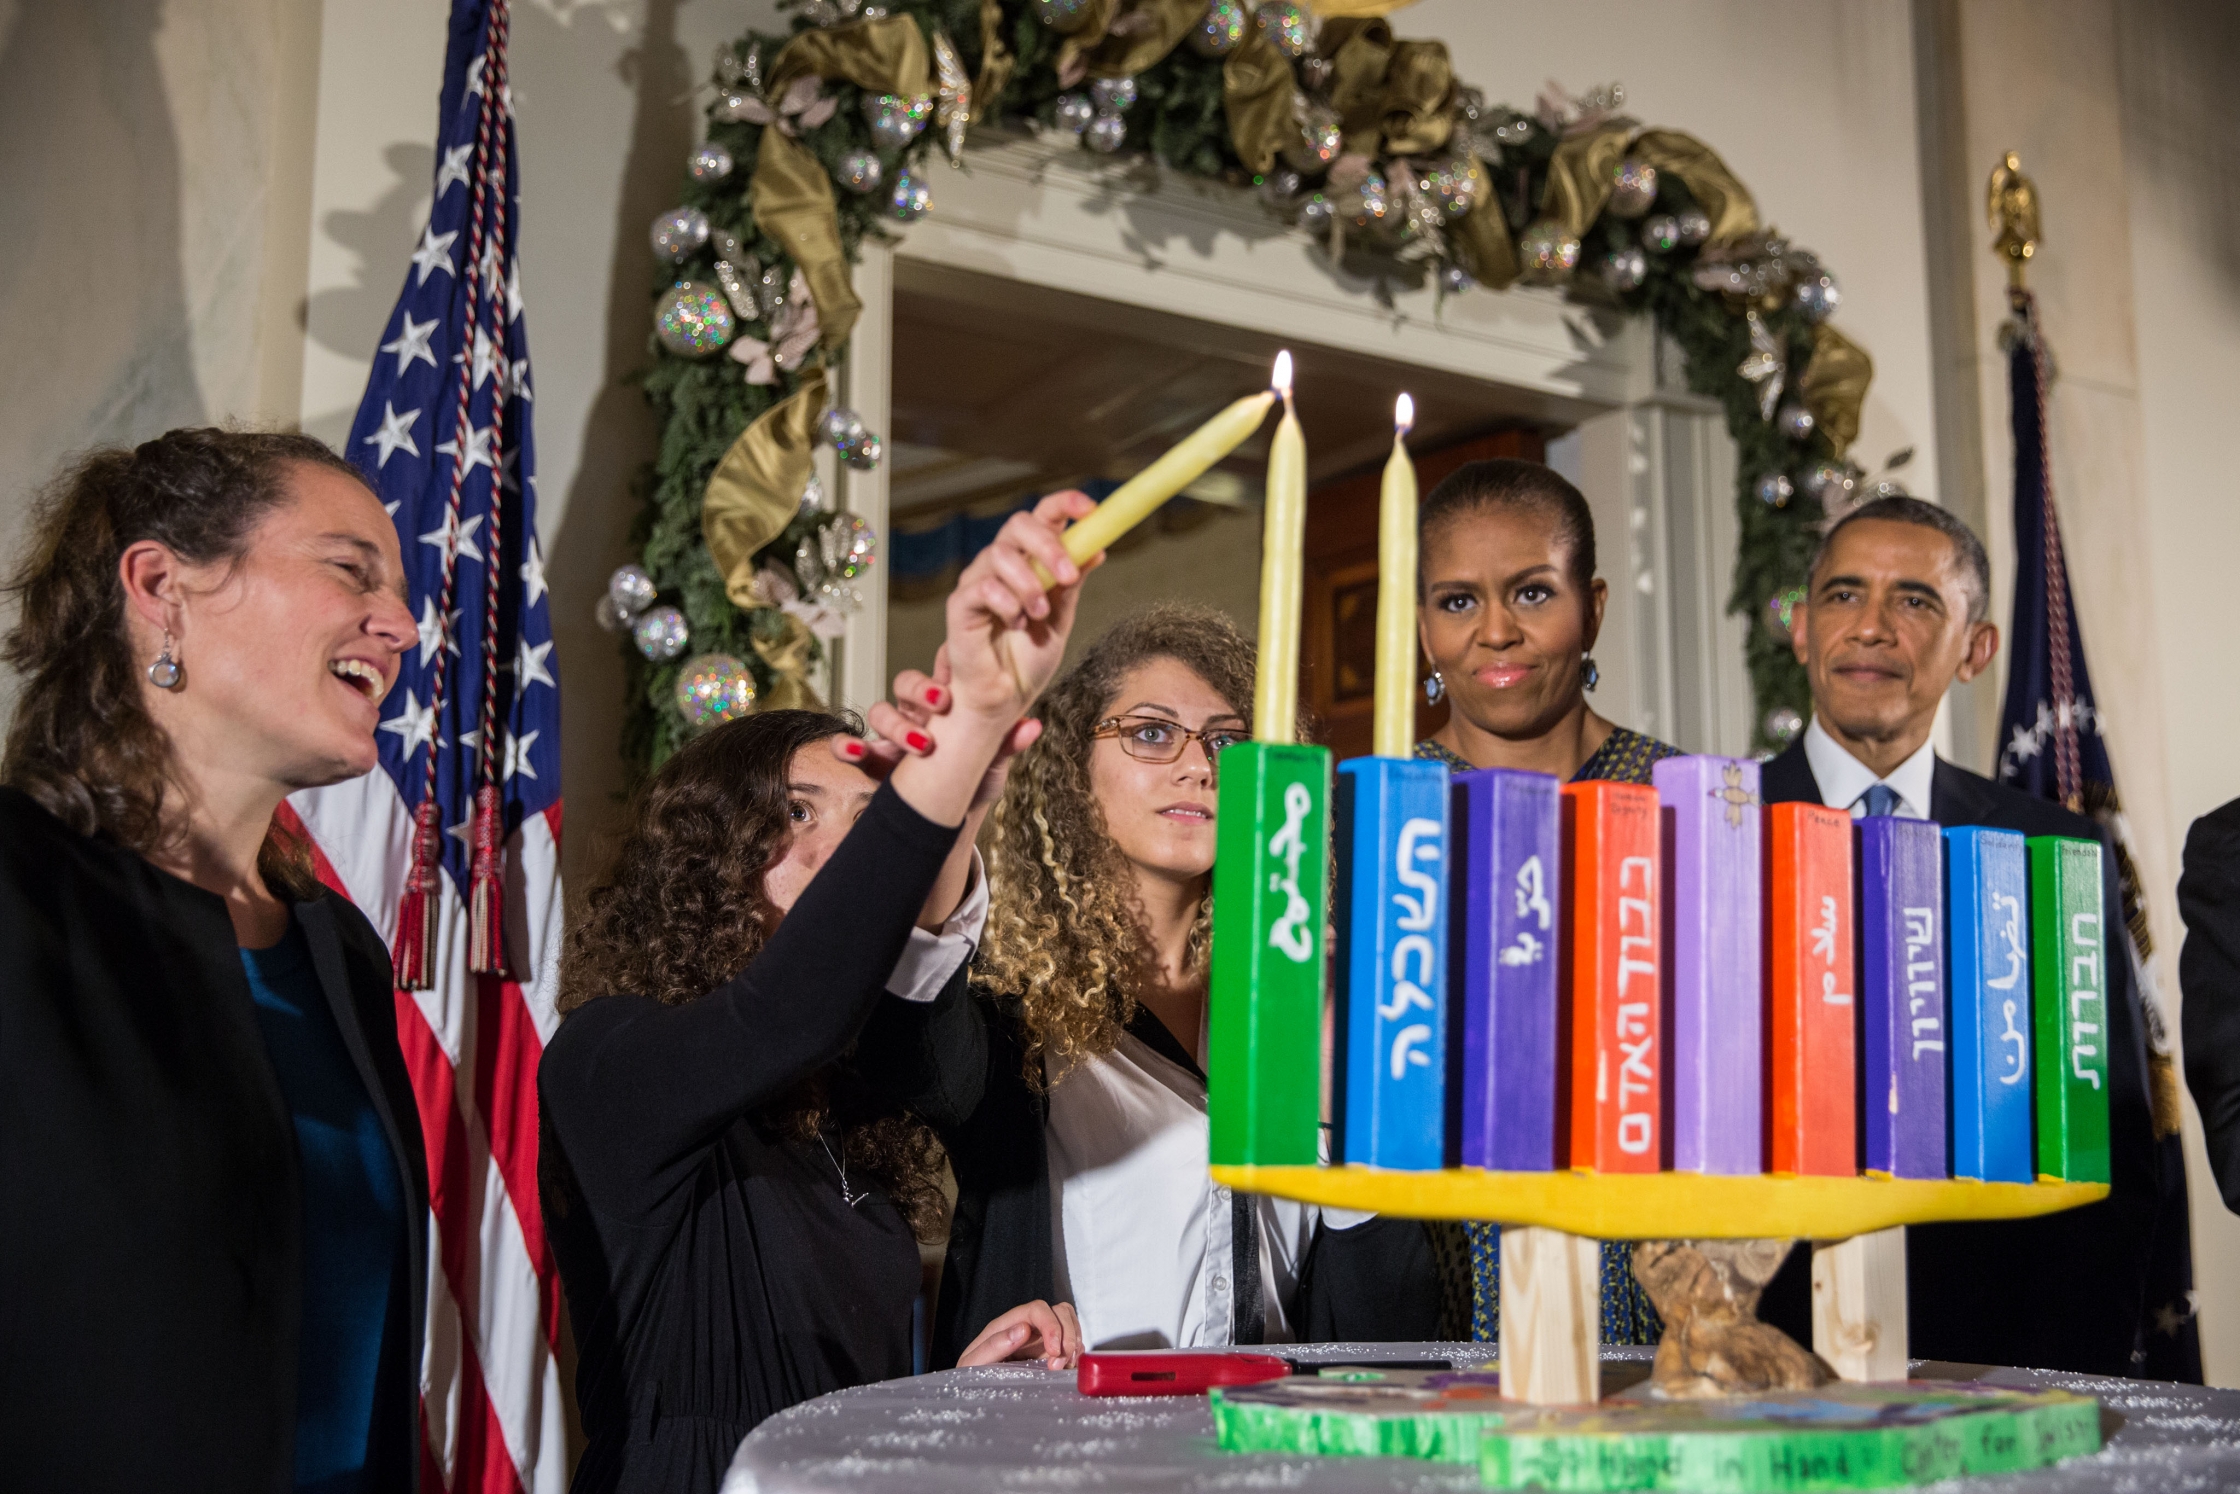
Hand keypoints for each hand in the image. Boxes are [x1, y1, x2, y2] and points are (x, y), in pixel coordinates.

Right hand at [833, 647, 1038, 813]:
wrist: (951, 820)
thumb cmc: (973, 782)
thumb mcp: (992, 765)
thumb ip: (1007, 745)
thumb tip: (1032, 726)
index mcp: (947, 707)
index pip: (940, 673)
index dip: (944, 667)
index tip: (956, 677)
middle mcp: (916, 714)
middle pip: (906, 684)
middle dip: (918, 689)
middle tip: (940, 703)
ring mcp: (892, 735)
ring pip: (880, 710)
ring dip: (895, 723)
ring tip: (920, 744)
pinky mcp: (871, 759)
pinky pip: (850, 745)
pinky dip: (848, 745)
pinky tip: (853, 752)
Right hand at [942, 491, 1098, 723]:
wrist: (1005, 697)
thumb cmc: (1028, 657)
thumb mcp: (1062, 617)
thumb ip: (1073, 582)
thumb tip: (1097, 548)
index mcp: (1030, 560)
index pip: (1043, 516)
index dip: (1065, 504)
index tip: (1090, 509)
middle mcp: (1001, 563)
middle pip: (1019, 524)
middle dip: (1049, 546)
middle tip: (1069, 576)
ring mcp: (978, 580)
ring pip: (1001, 555)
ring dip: (1030, 584)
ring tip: (1040, 614)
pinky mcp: (961, 604)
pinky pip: (984, 588)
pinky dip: (1008, 604)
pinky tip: (1017, 623)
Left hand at [957, 1299, 1082, 1370]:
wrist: (974, 1392)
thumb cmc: (969, 1376)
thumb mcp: (973, 1364)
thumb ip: (994, 1345)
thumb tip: (1023, 1329)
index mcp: (1007, 1324)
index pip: (1037, 1309)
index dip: (1051, 1325)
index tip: (1055, 1351)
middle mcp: (1028, 1327)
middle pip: (1059, 1311)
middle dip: (1067, 1335)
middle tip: (1059, 1364)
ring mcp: (1041, 1339)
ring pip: (1070, 1322)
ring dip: (1074, 1343)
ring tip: (1064, 1367)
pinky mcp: (1051, 1353)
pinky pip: (1072, 1343)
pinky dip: (1076, 1353)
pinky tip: (1067, 1369)